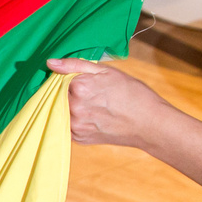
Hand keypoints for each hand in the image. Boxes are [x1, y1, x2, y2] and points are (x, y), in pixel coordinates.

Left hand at [46, 55, 175, 149]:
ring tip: (94, 105)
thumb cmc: (133, 94)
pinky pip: (67, 125)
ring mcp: (75, 126)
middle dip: (69, 93)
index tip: (84, 80)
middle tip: (92, 94)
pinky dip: (75, 119)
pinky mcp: (78, 139)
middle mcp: (74, 109)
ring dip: (70, 106)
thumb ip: (75, 65)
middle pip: (58, 96)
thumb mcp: (107, 71)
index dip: (70, 78)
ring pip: (61, 111)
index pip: (59, 79)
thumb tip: (50, 62)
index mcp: (80, 88)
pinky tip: (92, 116)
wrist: (151, 124)